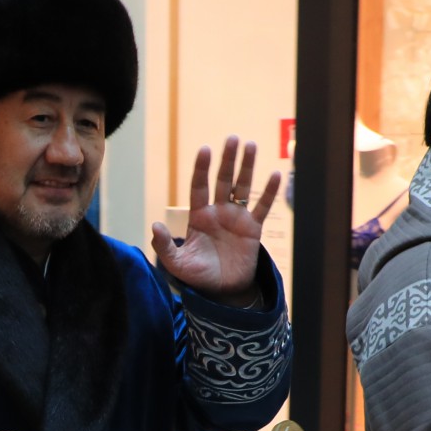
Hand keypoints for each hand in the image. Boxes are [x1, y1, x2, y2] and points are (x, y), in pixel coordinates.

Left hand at [151, 136, 280, 304]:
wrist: (223, 292)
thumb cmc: (198, 276)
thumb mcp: (177, 264)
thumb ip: (165, 246)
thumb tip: (155, 226)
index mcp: (199, 216)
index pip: (199, 186)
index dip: (202, 169)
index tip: (205, 149)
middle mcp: (218, 212)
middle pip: (223, 180)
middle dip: (227, 159)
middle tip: (232, 138)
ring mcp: (236, 218)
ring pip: (242, 187)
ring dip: (247, 167)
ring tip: (250, 145)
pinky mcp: (253, 229)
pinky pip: (262, 207)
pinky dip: (268, 192)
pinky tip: (274, 174)